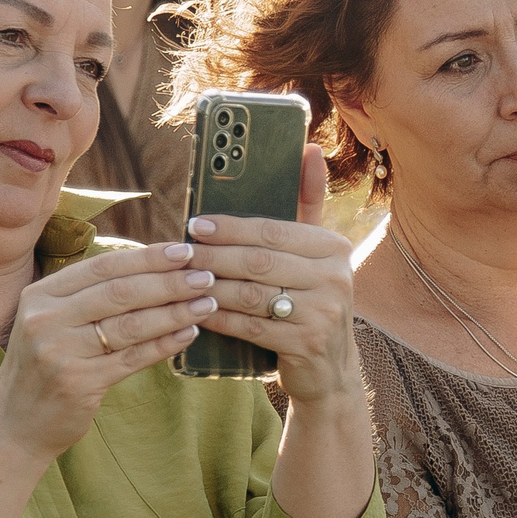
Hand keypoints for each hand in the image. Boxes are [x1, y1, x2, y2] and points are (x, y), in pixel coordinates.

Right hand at [0, 244, 223, 469]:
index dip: (147, 257)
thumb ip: (86, 296)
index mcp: (39, 295)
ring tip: (207, 303)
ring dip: (175, 312)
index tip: (184, 251)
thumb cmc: (42, 368)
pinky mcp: (79, 383)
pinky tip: (188, 334)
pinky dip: (164, 344)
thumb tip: (147, 266)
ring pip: (131, 324)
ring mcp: (60, 351)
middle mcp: (46, 319)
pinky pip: (132, 358)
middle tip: (206, 276)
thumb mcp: (49, 322)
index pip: (103, 267)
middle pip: (120, 292)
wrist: (13, 425)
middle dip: (169, 282)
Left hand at [180, 145, 362, 411]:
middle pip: (259, 261)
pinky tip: (197, 312)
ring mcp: (324, 313)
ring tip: (183, 282)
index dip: (231, 226)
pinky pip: (251, 326)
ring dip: (211, 287)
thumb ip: (307, 203)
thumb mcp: (314, 254)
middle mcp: (335, 277)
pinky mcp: (307, 344)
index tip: (195, 224)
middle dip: (214, 257)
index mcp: (334, 247)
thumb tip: (307, 148)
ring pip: (251, 294)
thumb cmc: (309, 301)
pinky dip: (219, 318)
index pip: (274, 230)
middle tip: (181, 254)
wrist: (329, 369)